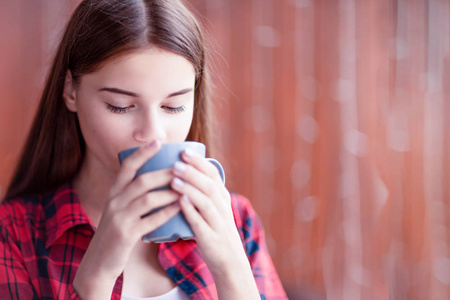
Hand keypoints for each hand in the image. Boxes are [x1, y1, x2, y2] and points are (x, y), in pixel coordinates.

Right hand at [73, 141, 180, 298]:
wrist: (99, 262)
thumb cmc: (117, 232)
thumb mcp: (119, 209)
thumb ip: (133, 194)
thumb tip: (158, 177)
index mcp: (114, 192)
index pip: (127, 166)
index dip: (142, 153)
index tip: (158, 142)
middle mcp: (115, 201)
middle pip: (142, 180)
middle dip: (164, 172)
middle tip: (182, 166)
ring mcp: (119, 218)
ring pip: (147, 199)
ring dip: (168, 192)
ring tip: (185, 186)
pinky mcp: (126, 235)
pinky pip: (150, 221)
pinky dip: (166, 213)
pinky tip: (179, 207)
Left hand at [170, 149, 259, 298]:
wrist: (229, 261)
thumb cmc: (216, 231)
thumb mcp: (215, 209)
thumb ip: (203, 191)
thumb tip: (185, 170)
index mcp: (222, 197)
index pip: (213, 174)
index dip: (199, 161)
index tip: (184, 150)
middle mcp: (222, 207)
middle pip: (209, 184)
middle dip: (192, 172)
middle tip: (175, 163)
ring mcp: (218, 223)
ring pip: (205, 201)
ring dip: (189, 188)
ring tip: (174, 180)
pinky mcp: (211, 238)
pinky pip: (200, 222)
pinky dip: (190, 210)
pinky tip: (179, 202)